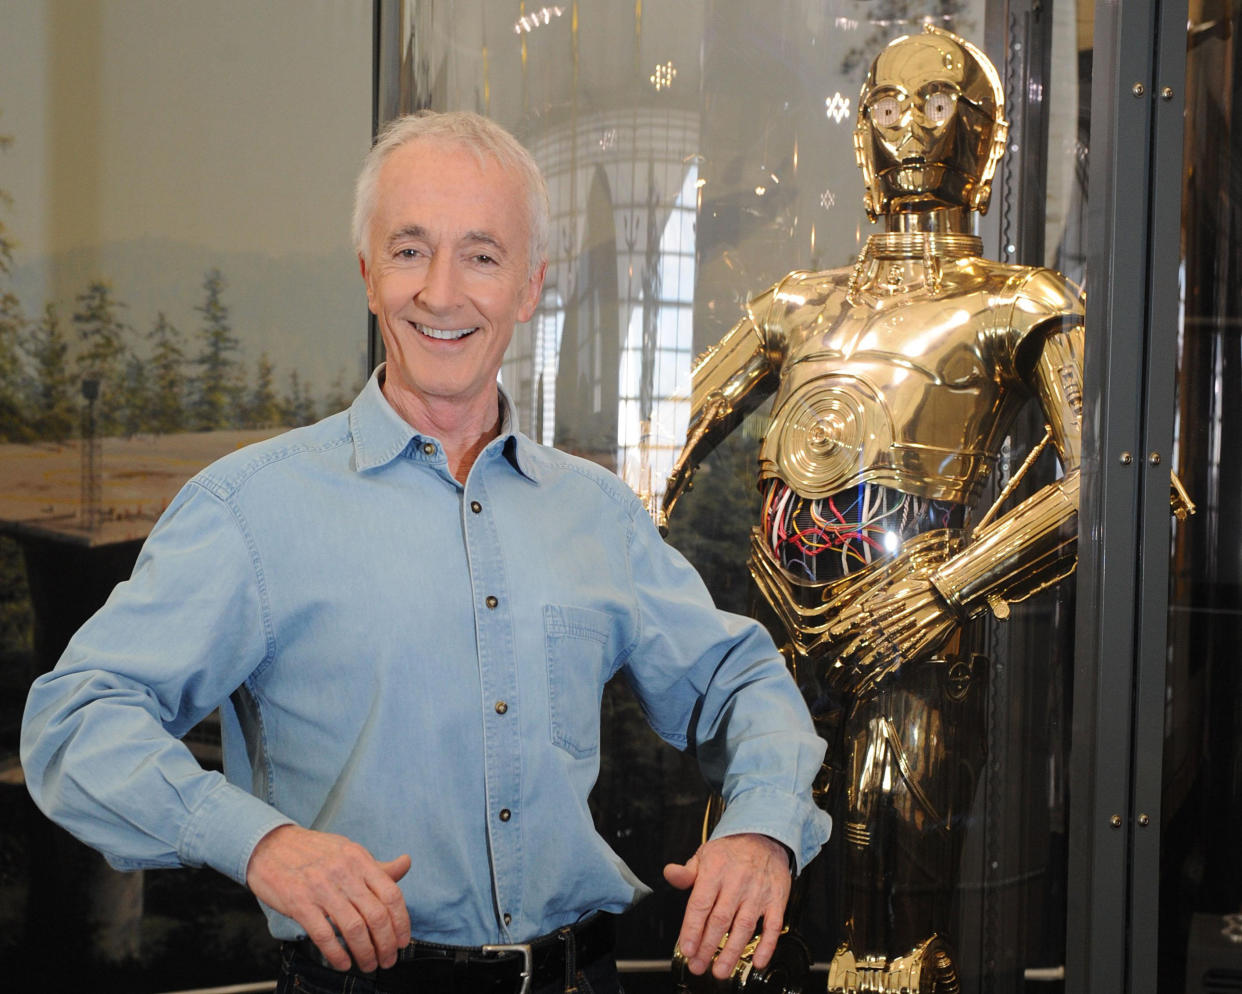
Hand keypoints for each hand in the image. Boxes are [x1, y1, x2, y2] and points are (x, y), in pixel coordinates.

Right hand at [245, 824, 411, 971]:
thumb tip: (406, 864)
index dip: (402, 922)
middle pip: (376, 915)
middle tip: (388, 960)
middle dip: (386, 944)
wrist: (270, 846)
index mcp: (359, 859)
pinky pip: (324, 934)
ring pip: (354, 928)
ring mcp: (321, 888)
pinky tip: (343, 963)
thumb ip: (377, 866)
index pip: (391, 894)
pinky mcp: (299, 903)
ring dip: (365, 953)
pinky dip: (337, 954)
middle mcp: (344, 872)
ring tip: (369, 965)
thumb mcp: (349, 851)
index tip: (402, 940)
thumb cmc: (312, 851)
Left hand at [663, 833, 791, 980]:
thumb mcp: (704, 855)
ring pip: (744, 926)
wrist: (764, 836)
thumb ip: (686, 872)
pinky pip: (773, 926)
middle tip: (698, 965)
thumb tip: (670, 874)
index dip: (692, 929)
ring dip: (732, 952)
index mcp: (715, 870)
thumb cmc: (731, 851)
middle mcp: (737, 882)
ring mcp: (758, 892)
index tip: (687, 948)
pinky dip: (767, 946)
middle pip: (720, 920)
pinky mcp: (776, 899)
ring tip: (721, 970)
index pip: (700, 904)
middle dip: (707, 947)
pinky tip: (758, 961)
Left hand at [826, 575, 957, 695]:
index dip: (821, 645)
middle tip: (830, 678)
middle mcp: (873, 632)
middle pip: (845, 656)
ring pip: (861, 670)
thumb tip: (850, 618)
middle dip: (834, 670)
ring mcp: (889, 647)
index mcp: (866, 615)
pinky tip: (863, 695)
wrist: (942, 598)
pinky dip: (870, 688)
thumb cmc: (914, 592)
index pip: (835, 633)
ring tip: (842, 689)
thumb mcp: (883, 596)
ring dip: (849, 682)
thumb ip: (866, 610)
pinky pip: (882, 677)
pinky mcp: (905, 658)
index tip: (812, 653)